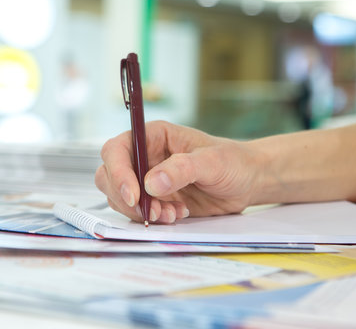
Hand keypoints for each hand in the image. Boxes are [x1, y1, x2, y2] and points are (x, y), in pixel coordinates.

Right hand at [94, 121, 263, 223]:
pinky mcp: (153, 200)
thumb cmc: (232, 161)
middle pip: (109, 175)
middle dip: (126, 198)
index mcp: (153, 136)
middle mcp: (144, 156)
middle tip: (152, 212)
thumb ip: (182, 169)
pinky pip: (137, 212)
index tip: (133, 196)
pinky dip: (152, 219)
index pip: (117, 150)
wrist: (247, 182)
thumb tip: (151, 183)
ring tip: (171, 213)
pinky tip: (177, 214)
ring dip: (140, 211)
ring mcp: (146, 180)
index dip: (118, 172)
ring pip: (119, 197)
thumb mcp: (212, 162)